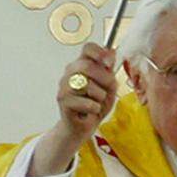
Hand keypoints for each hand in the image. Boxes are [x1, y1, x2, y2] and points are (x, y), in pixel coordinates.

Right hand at [29, 44, 117, 176]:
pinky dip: (94, 108)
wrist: (83, 127)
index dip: (99, 52)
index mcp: (81, 65)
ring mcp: (64, 87)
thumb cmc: (94, 106)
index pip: (87, 49)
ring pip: (86, 85)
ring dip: (99, 96)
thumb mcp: (108, 87)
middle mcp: (70, 73)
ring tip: (97, 103)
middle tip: (109, 88)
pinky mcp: (63, 102)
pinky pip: (85, 102)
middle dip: (104, 78)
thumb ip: (109, 71)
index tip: (109, 62)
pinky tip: (91, 111)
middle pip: (86, 65)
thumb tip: (112, 52)